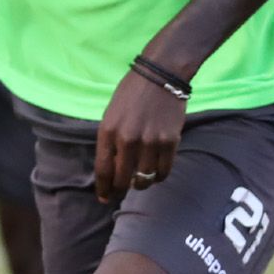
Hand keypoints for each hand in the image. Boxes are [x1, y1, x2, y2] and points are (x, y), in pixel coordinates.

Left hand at [92, 68, 185, 205]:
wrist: (160, 75)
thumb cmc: (131, 93)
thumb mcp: (111, 115)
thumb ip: (110, 141)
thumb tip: (112, 168)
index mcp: (108, 131)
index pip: (103, 170)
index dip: (104, 188)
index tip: (104, 198)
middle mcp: (127, 140)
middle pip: (123, 179)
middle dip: (121, 189)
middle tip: (122, 191)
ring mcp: (150, 142)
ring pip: (145, 178)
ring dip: (142, 183)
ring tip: (141, 179)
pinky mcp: (170, 141)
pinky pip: (164, 170)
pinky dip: (159, 176)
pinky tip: (156, 173)